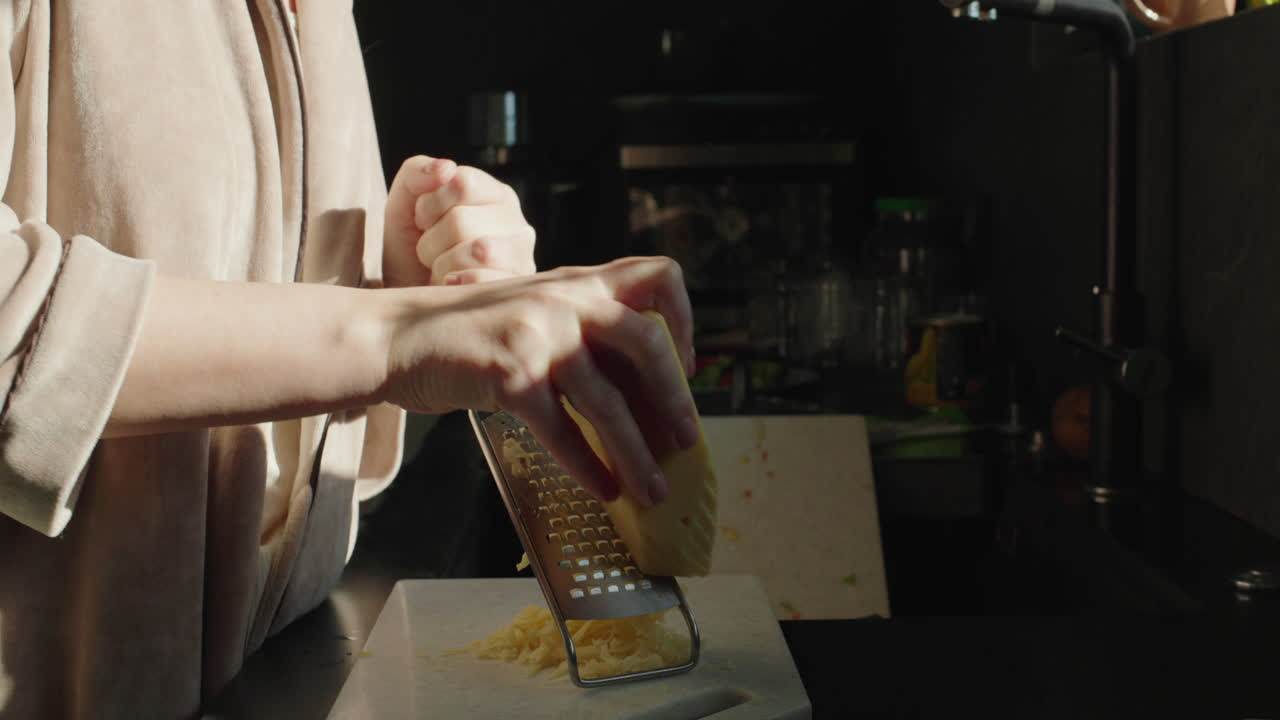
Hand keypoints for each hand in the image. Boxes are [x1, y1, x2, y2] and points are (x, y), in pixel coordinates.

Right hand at [377, 256, 697, 506]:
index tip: (686, 366)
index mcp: (579, 281)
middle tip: (686, 441)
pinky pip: (563, 429)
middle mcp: (565, 297)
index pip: (658, 274)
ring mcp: (537, 332)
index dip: (684, 320)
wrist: (393, 337)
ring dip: (636, 453)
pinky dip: (588, 465)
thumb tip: (643, 394)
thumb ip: (583, 334)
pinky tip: (602, 489)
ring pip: (606, 401)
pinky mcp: (509, 372)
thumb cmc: (468, 336)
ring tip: (652, 490)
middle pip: (647, 342)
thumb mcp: (534, 314)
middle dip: (674, 399)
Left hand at [383, 156, 535, 288]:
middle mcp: (518, 224)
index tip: (422, 221)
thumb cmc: (411, 247)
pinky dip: (455, 285)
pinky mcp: (515, 291)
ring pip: (478, 250)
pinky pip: (483, 281)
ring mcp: (522, 260)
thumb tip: (446, 168)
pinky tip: (451, 286)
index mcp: (496, 195)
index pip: (462, 183)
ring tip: (441, 269)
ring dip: (442, 263)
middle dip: (431, 240)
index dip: (429, 204)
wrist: (412, 298)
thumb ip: (417, 172)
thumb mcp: (404, 203)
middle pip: (462, 220)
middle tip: (429, 252)